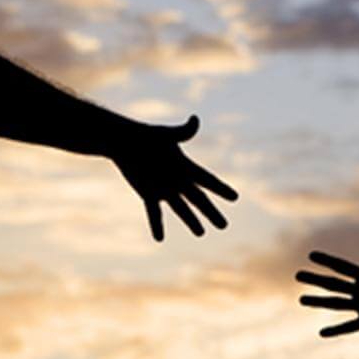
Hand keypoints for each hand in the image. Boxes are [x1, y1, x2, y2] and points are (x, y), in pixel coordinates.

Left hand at [107, 115, 237, 240]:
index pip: (207, 181)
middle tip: (224, 226)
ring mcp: (164, 189)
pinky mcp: (148, 194)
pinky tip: (159, 238)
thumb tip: (195, 120)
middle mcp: (178, 180)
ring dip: (190, 221)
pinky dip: (156, 225)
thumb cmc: (145, 136)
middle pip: (199, 200)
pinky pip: (154, 213)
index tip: (235, 197)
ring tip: (201, 233)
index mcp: (186, 167)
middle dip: (211, 213)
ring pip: (181, 209)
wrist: (122, 141)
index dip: (221, 189)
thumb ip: (183, 132)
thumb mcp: (165, 135)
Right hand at [296, 223, 358, 336]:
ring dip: (318, 302)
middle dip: (315, 279)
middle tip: (297, 275)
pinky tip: (321, 333)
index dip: (327, 260)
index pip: (342, 267)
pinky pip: (349, 326)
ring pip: (336, 304)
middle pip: (333, 284)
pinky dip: (336, 330)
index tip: (311, 255)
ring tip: (301, 299)